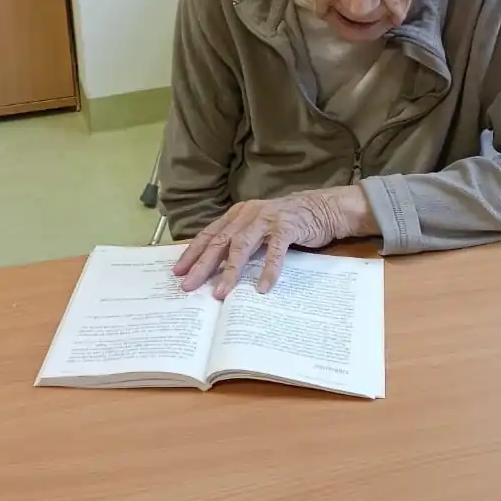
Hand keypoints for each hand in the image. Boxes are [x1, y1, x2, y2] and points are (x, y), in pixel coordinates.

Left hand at [173, 186, 375, 298]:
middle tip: (188, 285)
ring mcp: (267, 219)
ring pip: (242, 246)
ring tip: (221, 292)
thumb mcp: (259, 229)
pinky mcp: (287, 227)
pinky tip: (262, 288)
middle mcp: (248, 214)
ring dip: (230, 271)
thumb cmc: (288, 223)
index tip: (178, 271)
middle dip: (202, 265)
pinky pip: (275, 251)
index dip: (193, 252)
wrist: (322, 208)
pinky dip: (268, 270)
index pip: (210, 234)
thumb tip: (217, 269)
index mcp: (238, 214)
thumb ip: (241, 242)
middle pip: (220, 241)